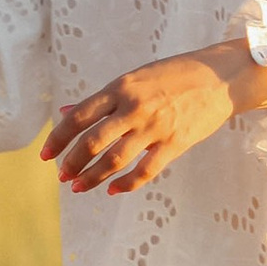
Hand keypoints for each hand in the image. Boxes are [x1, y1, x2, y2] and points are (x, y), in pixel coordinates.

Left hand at [42, 41, 266, 195]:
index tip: (45, 155)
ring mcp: (155, 127)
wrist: (221, 77)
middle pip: (92, 142)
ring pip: (114, 160)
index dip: (57, 138)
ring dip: (92, 178)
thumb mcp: (135, 78)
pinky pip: (144, 171)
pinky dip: (126, 184)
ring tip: (79, 188)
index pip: (78, 116)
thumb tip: (66, 111)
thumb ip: (102, 99)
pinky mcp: (175, 144)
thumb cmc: (174, 75)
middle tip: (62, 176)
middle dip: (72, 163)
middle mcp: (134, 108)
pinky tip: (113, 190)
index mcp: (120, 87)